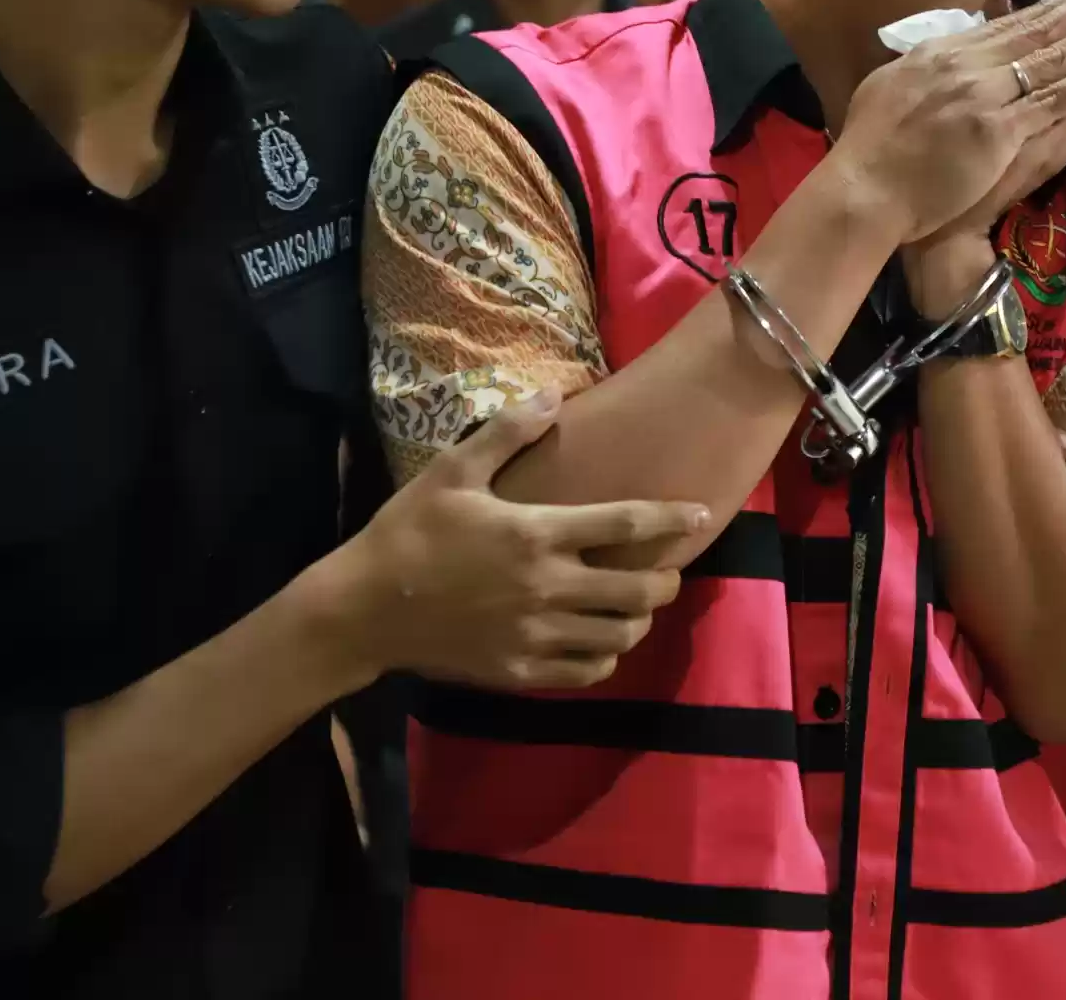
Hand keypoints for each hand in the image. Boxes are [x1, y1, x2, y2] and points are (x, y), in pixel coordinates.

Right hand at [322, 390, 706, 690]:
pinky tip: (596, 640)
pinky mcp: (519, 672)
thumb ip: (507, 433)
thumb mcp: (452, 471)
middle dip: (665, 580)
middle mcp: (546, 587)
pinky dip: (603, 656)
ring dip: (638, 620)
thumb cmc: (409, 532)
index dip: (673, 518)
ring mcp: (535, 635)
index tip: (701, 513)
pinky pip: (586, 672)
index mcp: (536, 533)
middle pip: (638, 590)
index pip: (626, 523)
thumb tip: (553, 393)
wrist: (363, 609)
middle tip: (665, 571)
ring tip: (634, 606)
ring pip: (619, 636)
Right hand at [835, 0, 1065, 245]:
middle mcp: (967, 65)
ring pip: (1051, 60)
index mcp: (942, 52)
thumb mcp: (894, 88)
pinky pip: (1048, 103)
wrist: (864, 190)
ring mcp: (983, 97)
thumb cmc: (872, 148)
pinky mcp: (996, 132)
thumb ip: (929, 69)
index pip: (1008, 25)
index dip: (1051, 7)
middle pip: (1038, 32)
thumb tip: (948, 53)